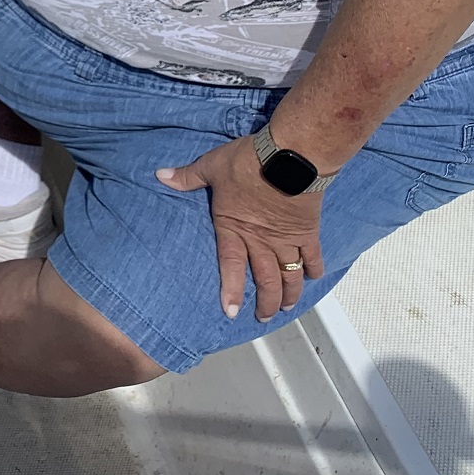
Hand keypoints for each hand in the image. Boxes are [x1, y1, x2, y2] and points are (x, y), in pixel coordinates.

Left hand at [158, 136, 324, 320]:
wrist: (291, 157)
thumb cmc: (248, 161)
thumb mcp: (211, 166)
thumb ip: (187, 176)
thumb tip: (160, 175)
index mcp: (234, 228)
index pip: (230, 265)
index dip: (231, 290)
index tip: (231, 311)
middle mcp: (261, 240)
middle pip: (265, 279)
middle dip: (265, 302)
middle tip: (263, 317)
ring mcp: (286, 239)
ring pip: (289, 275)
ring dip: (288, 293)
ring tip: (285, 307)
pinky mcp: (307, 231)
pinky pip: (312, 256)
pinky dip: (313, 269)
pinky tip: (312, 278)